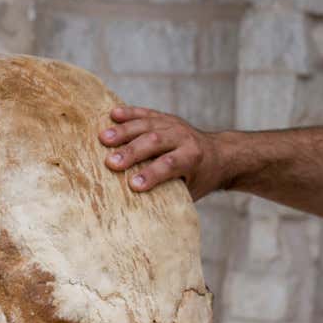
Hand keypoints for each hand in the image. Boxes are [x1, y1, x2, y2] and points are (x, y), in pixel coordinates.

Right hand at [98, 107, 223, 198]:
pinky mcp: (164, 118)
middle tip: (110, 163)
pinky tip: (112, 114)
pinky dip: (128, 113)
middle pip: (155, 141)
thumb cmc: (200, 178)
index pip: (170, 164)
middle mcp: (184, 137)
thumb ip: (170, 193)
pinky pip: (145, 113)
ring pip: (146, 125)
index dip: (152, 174)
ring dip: (123, 132)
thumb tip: (142, 209)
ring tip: (103, 139)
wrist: (219, 154)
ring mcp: (173, 124)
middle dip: (131, 152)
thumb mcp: (191, 189)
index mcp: (193, 157)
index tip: (133, 185)